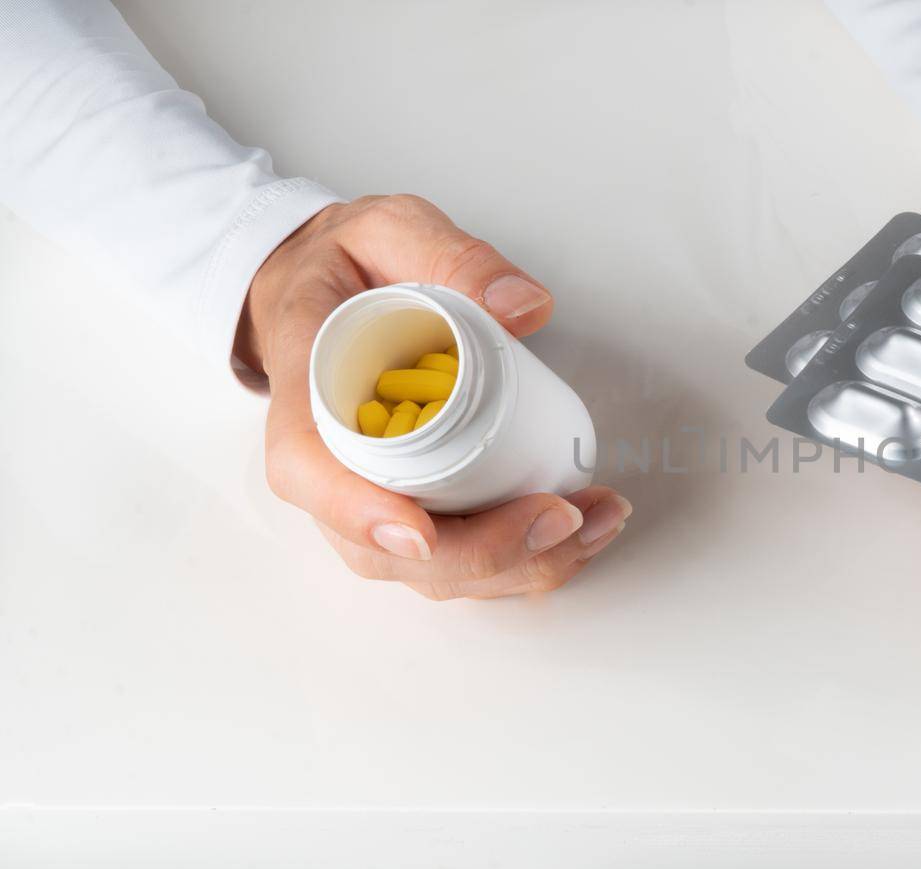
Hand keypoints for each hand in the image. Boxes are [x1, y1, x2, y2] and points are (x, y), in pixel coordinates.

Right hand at [238, 195, 629, 598]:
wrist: (318, 286)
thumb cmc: (344, 266)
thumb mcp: (389, 230)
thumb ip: (451, 256)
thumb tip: (524, 307)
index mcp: (307, 390)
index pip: (308, 469)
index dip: (359, 512)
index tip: (421, 532)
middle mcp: (328, 464)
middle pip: (384, 547)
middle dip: (481, 553)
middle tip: (564, 518)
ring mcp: (367, 497)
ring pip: (429, 570)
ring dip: (517, 566)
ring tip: (597, 523)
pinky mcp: (411, 508)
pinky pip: (458, 557)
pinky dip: (522, 558)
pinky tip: (583, 530)